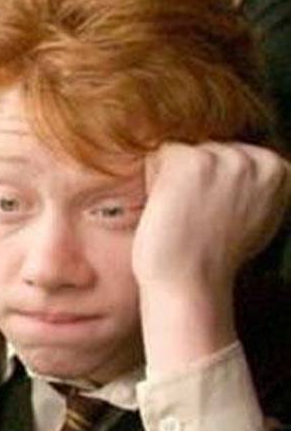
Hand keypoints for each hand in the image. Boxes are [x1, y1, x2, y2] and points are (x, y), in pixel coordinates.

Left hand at [133, 142, 289, 373]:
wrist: (190, 284)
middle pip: (205, 147)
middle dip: (192, 179)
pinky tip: (166, 208)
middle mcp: (258, 159)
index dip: (210, 186)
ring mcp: (227, 158)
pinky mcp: (193, 162)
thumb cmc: (211, 257)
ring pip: (182, 150)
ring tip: (182, 215)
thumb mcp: (253, 216)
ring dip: (171, 179)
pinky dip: (152, 179)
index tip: (212, 216)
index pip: (228, 153)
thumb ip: (251, 185)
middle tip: (194, 218)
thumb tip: (241, 163)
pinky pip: (158, 153)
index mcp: (277, 170)